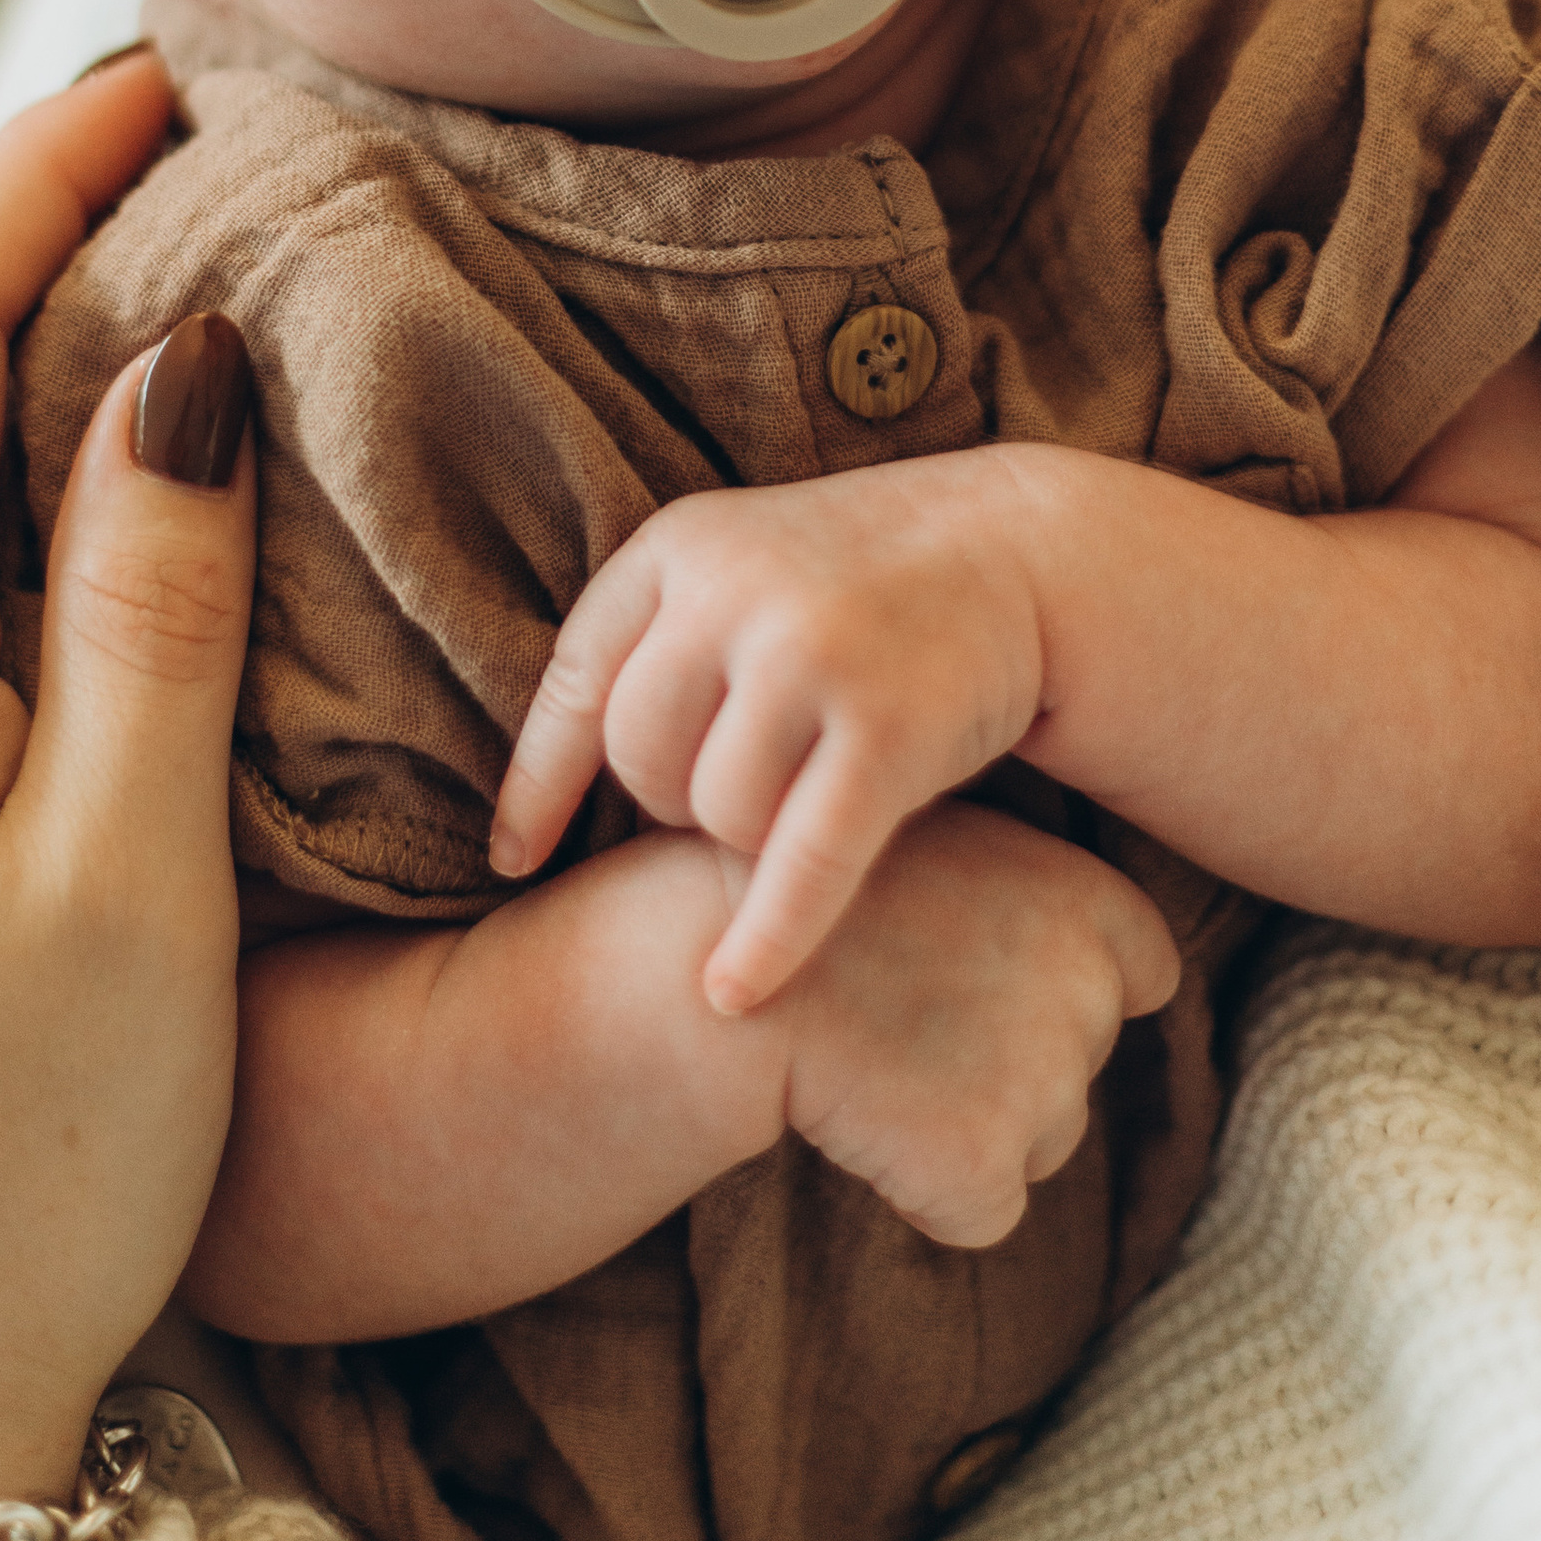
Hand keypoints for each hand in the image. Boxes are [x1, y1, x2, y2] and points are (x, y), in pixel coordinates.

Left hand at [493, 456, 1047, 1013]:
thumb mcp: (742, 568)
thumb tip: (531, 805)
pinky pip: (801, 865)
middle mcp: (736, 591)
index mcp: (682, 546)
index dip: (538, 784)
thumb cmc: (858, 585)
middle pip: (640, 759)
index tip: (514, 862)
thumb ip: (657, 646)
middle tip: (736, 800)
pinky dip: (766, 940)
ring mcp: (815, 657)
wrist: (1026, 556)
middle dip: (673, 802)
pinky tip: (734, 994)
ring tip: (795, 808)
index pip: (576, 684)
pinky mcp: (891, 730)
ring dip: (743, 842)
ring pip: (715, 816)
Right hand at [765, 801, 1177, 1250]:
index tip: (999, 981)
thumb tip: (1095, 961)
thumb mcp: (943, 840)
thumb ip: (1027, 891)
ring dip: (973, 1126)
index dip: (1073, 985)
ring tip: (877, 1060)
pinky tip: (863, 1121)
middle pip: (1082, 1064)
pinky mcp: (981, 1162)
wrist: (710, 959)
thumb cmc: (814, 890)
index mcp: (1090, 902)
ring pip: (1041, 1144)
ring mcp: (1042, 1081)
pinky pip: (982, 1214)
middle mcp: (1088, 991)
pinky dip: (929, 1191)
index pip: (1146, 972)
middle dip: (1010, 1060)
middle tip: (903, 1013)